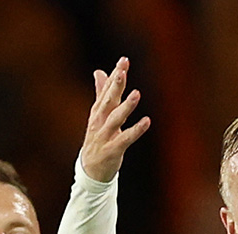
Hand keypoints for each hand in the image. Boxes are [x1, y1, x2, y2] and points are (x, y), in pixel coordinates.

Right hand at [80, 57, 150, 182]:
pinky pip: (125, 139)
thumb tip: (99, 71)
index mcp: (98, 111)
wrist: (90, 169)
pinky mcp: (112, 150)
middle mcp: (100, 121)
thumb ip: (101, 93)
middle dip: (115, 85)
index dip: (115, 75)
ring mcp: (105, 136)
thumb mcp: (99, 115)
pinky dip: (136, 130)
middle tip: (122, 70)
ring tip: (136, 93)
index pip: (107, 90)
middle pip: (108, 100)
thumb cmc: (98, 139)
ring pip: (116, 118)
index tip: (124, 60)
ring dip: (126, 106)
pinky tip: (147, 121)